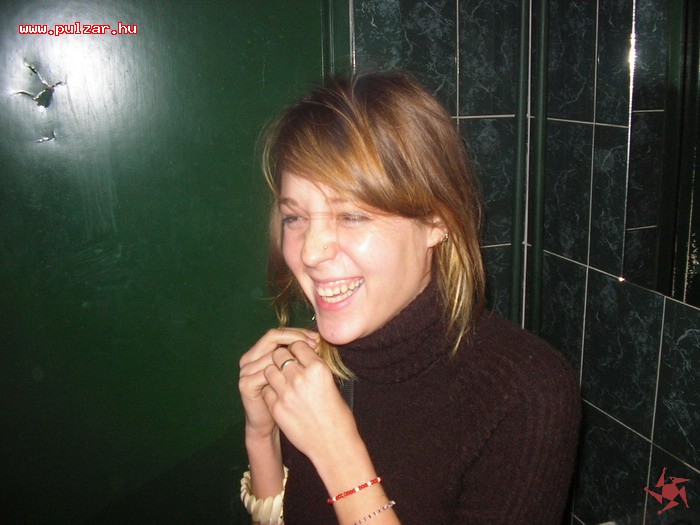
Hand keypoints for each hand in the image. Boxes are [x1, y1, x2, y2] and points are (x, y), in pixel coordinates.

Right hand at [239, 328, 318, 440]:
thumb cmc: (285, 398)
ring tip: (311, 358)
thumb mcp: (292, 372)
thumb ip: (298, 355)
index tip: (317, 338)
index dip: (298, 333)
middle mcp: (249, 358)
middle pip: (272, 337)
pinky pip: (266, 372)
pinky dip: (283, 372)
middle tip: (316, 344)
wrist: (269, 425)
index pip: (278, 332)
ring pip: (271, 354)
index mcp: (258, 351)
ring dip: (292, 355)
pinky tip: (298, 374)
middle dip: (297, 338)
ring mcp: (245, 371)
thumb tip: (318, 339)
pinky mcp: (246, 384)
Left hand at [262, 340, 357, 463]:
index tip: (298, 354)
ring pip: (269, 370)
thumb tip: (303, 355)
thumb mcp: (331, 383)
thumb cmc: (337, 415)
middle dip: (282, 357)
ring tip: (282, 380)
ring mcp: (286, 393)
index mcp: (318, 368)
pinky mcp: (277, 408)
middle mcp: (300, 377)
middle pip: (280, 354)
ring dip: (274, 372)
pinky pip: (266, 390)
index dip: (297, 348)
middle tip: (287, 366)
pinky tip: (280, 396)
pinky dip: (271, 390)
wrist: (333, 445)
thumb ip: (314, 368)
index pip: (298, 345)